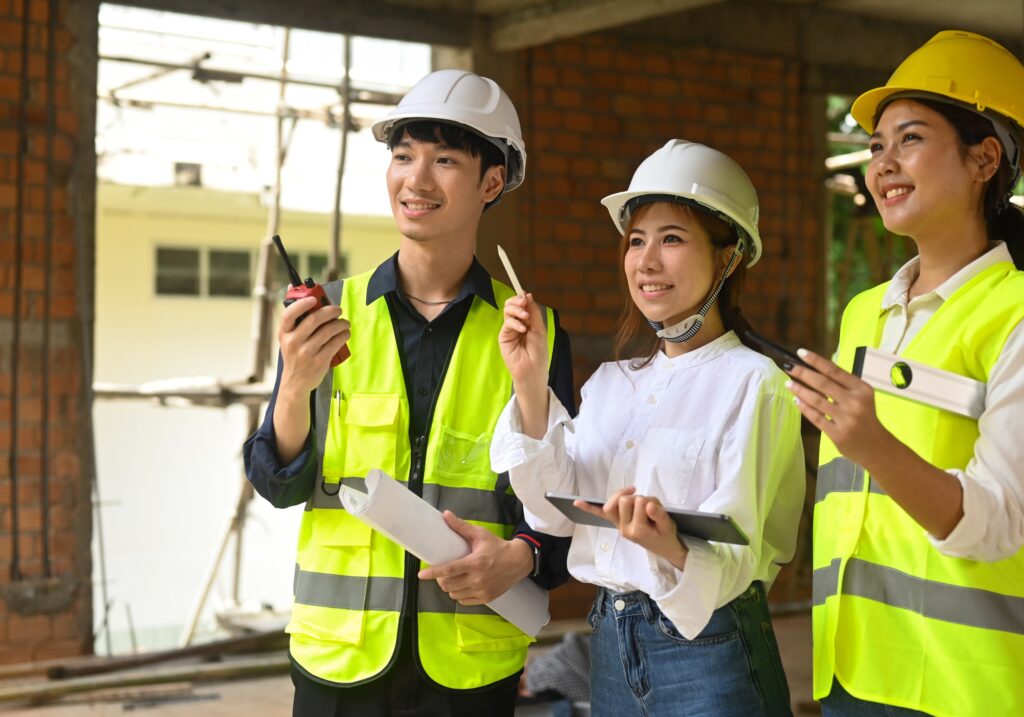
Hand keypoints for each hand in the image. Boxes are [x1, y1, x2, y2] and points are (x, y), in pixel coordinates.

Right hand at [277, 296, 349, 396]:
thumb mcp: (288, 336)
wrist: (295, 383)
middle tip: (338, 310)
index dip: (302, 304)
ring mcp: (306, 353)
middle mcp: (293, 342)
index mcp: (284, 333)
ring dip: (340, 323)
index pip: (289, 315)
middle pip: (314, 320)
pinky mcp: (319, 361)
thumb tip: (290, 286)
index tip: (314, 299)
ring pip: (328, 331)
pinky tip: (345, 333)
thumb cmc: (294, 354)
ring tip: (344, 322)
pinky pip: (335, 343)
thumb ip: (293, 314)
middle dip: (330, 311)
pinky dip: (343, 335)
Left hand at [417, 511, 532, 604]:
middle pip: (448, 585)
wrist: (518, 561)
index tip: (421, 574)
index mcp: (475, 563)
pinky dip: (459, 595)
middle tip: (442, 572)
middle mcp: (478, 579)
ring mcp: (482, 590)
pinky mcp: (486, 598)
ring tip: (452, 579)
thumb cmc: (497, 546)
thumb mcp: (480, 535)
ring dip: (449, 587)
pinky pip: (464, 601)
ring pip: (454, 594)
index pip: (449, 570)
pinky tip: (462, 586)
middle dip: (440, 579)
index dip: (433, 573)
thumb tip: (445, 514)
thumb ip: (461, 526)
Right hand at [499, 294, 548, 390]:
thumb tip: (528, 295)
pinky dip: (514, 322)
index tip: (525, 294)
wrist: (533, 369)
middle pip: (512, 305)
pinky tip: (522, 329)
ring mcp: (510, 330)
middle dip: (517, 301)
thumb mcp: (539, 329)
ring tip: (525, 317)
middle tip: (523, 302)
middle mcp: (517, 324)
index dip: (522, 298)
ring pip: (507, 311)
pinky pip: (507, 323)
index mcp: (528, 322)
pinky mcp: (503, 336)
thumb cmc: (538, 352)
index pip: (522, 305)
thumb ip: (533, 312)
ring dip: (516, 310)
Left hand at [575, 487, 687, 569]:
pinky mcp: (617, 523)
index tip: (656, 510)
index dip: (649, 501)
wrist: (664, 547)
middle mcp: (624, 529)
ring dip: (627, 498)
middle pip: (625, 501)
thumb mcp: (668, 525)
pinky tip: (576, 503)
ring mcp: (619, 526)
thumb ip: (659, 515)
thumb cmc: (666, 534)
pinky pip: (600, 515)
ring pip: (615, 502)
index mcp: (637, 530)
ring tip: (640, 504)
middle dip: (638, 498)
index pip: (640, 502)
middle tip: (649, 507)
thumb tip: (648, 505)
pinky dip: (589, 508)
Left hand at [784, 348, 894, 471]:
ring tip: (788, 384)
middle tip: (789, 367)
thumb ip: (842, 385)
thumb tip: (814, 370)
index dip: (816, 361)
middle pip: (823, 384)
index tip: (800, 352)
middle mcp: (855, 402)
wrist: (876, 446)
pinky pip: (816, 417)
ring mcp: (846, 419)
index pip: (834, 370)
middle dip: (803, 373)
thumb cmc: (865, 416)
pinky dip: (804, 408)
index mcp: (861, 389)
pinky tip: (796, 400)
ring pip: (817, 400)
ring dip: (800, 390)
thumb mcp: (861, 397)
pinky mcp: (838, 434)